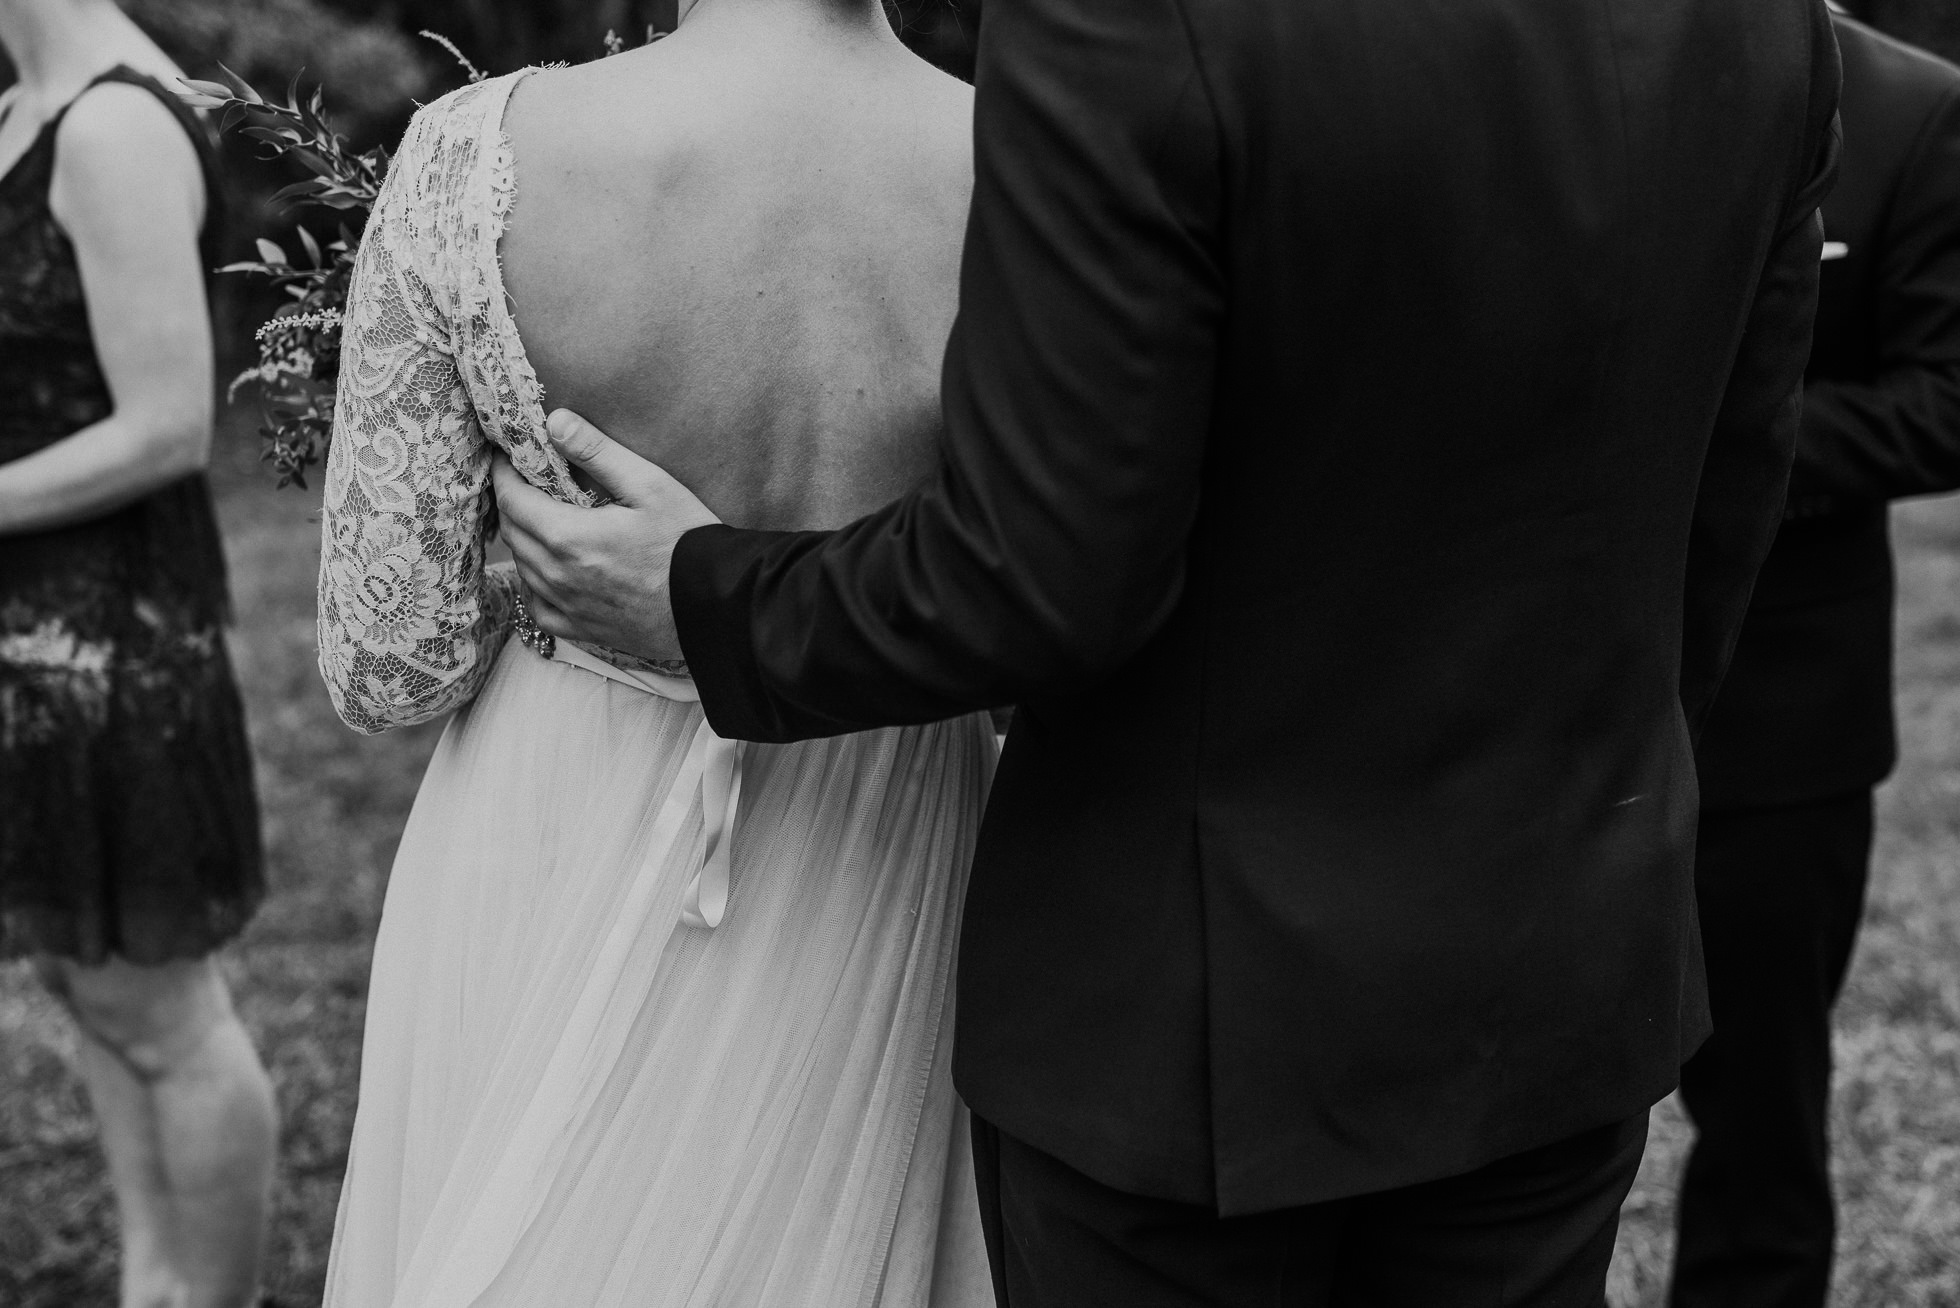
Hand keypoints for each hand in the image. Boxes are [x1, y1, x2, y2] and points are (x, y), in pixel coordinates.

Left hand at [492, 409, 719, 661]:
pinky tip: (551, 571)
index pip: (511, 498)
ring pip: (521, 567)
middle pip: (512, 532)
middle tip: (525, 481)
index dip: (503, 473)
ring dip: (524, 539)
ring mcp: (568, 606)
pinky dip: (535, 584)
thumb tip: (555, 422)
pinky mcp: (583, 629)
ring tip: (541, 518)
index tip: (506, 456)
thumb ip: (597, 452)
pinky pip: (538, 607)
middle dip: (512, 501)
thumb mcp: (649, 485)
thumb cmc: (688, 541)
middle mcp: (558, 576)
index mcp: (569, 536)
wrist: (716, 604)